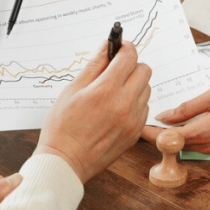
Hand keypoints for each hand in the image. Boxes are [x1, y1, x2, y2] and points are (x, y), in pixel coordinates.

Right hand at [34, 39, 151, 182]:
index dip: (124, 48)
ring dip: (134, 84)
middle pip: (144, 70)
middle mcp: (125, 105)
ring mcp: (133, 120)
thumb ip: (93, 66)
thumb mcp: (72, 90)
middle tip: (115, 70)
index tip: (119, 48)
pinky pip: (144, 108)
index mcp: (106, 91)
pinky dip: (135, 102)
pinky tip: (117, 107)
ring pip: (146, 89)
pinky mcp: (135, 133)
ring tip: (114, 92)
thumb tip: (106, 47)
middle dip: (131, 65)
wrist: (65, 162)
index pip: (129, 57)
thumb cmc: (62, 127)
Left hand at [142, 84, 209, 153]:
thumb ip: (188, 107)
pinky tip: (183, 118)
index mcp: (203, 131)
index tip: (138, 125)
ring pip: (184, 143)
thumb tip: (166, 115)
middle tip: (144, 115)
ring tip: (161, 115)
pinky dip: (185, 132)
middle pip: (173, 143)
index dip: (150, 132)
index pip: (168, 138)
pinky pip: (196, 141)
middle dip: (157, 132)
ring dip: (171, 132)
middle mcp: (207, 144)